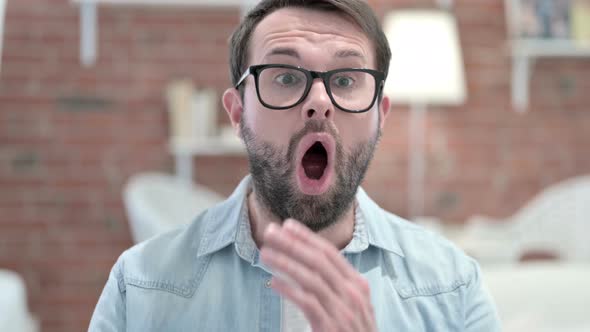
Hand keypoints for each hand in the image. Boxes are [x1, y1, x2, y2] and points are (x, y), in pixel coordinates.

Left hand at [260, 219, 375, 331]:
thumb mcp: (350, 308)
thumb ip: (334, 288)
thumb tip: (307, 267)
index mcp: (357, 285)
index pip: (330, 253)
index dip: (307, 237)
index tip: (287, 225)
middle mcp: (353, 294)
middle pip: (318, 260)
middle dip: (292, 243)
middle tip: (270, 231)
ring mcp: (344, 311)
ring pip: (311, 278)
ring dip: (285, 262)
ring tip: (264, 253)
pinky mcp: (332, 327)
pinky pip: (308, 302)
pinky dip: (289, 290)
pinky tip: (273, 282)